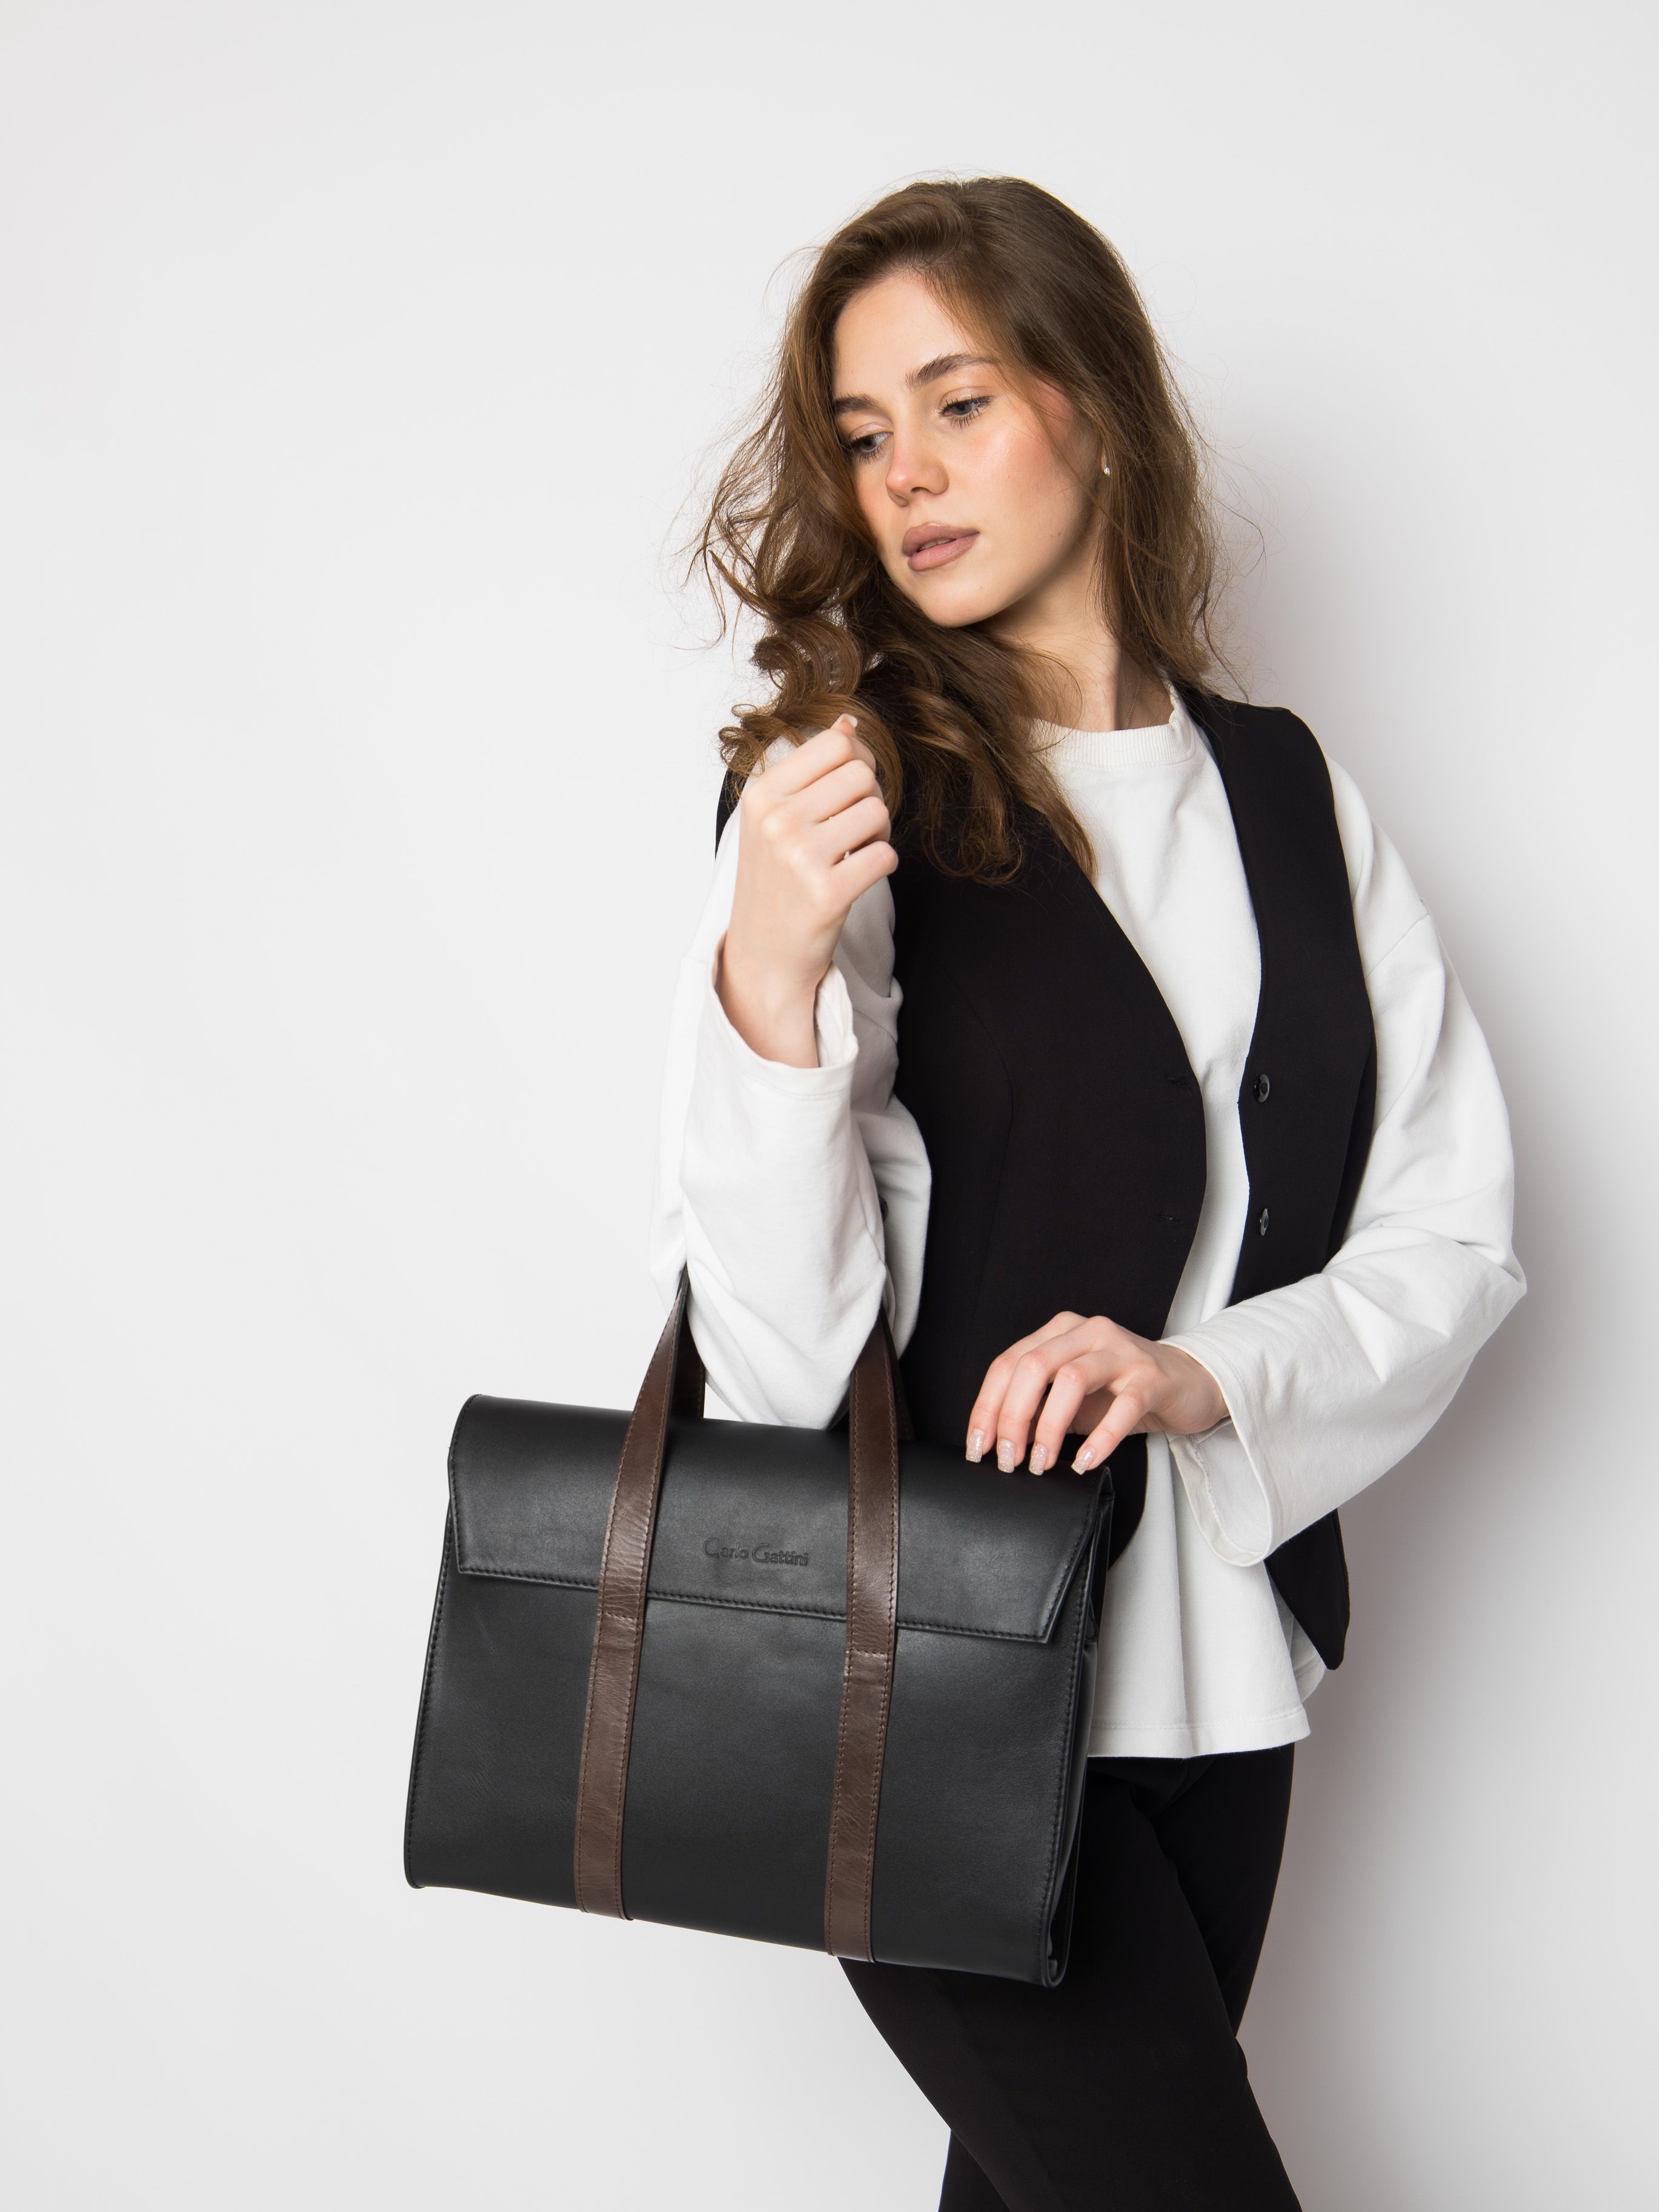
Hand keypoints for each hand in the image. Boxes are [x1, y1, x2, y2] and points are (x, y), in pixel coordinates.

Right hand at [717, 717, 896, 1066]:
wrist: (764, 956)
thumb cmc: (775, 885)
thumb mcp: (776, 820)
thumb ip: (812, 770)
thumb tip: (848, 721)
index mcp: (762, 796)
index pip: (835, 743)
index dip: (858, 762)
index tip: (849, 791)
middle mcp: (777, 821)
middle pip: (862, 774)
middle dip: (869, 799)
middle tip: (853, 830)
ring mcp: (800, 857)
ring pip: (877, 811)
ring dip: (878, 833)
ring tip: (854, 853)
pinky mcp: (827, 892)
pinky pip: (885, 854)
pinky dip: (882, 864)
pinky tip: (858, 877)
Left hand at [965, 1311, 1227, 1474]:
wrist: (1190, 1384)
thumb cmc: (1124, 1391)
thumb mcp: (1073, 1399)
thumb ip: (1038, 1409)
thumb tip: (999, 1441)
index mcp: (1059, 1332)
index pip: (1007, 1363)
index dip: (986, 1407)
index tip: (978, 1448)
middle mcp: (1087, 1332)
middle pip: (1033, 1366)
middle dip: (1012, 1417)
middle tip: (1009, 1460)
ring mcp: (1121, 1351)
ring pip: (1070, 1379)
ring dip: (1048, 1427)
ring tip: (1042, 1464)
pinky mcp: (1152, 1377)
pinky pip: (1123, 1405)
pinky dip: (1101, 1436)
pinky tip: (1086, 1460)